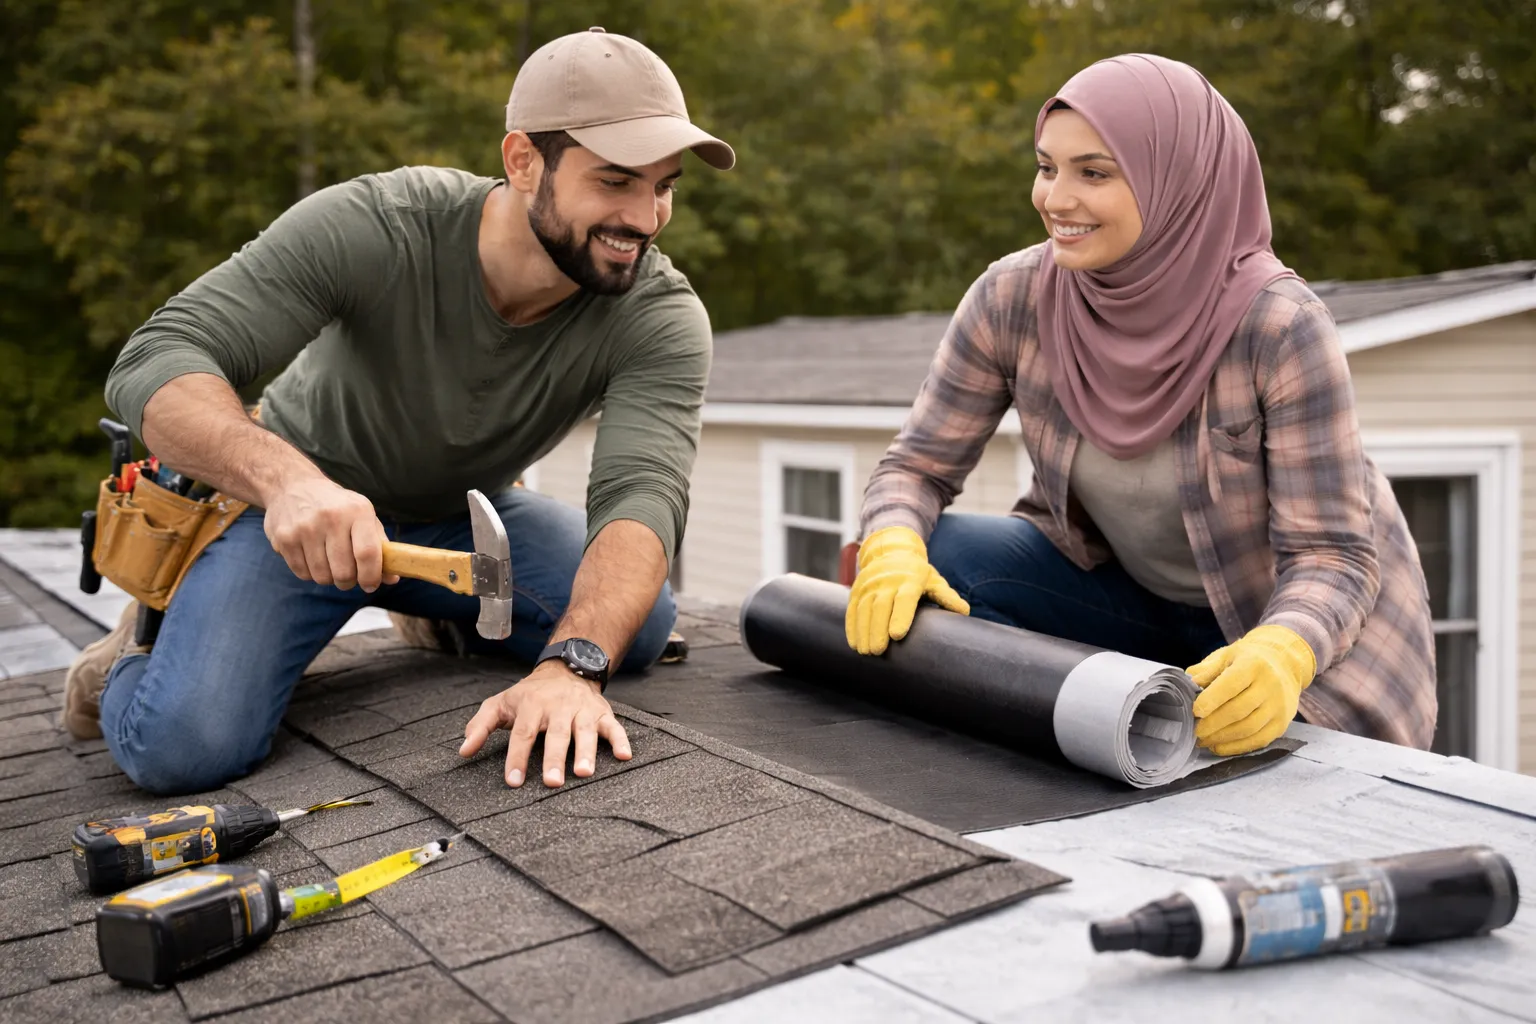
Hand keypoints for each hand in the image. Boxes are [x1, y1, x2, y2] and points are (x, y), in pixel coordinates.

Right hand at [261, 476, 397, 591]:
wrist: (293, 486)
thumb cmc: (336, 506)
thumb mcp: (363, 515)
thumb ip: (380, 546)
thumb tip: (392, 579)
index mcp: (357, 511)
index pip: (367, 553)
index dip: (371, 576)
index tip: (371, 585)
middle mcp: (331, 518)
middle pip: (344, 572)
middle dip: (349, 581)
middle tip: (348, 575)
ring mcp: (305, 528)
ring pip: (322, 576)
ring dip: (329, 578)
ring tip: (330, 563)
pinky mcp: (284, 538)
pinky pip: (302, 573)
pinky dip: (311, 573)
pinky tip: (312, 557)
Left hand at [458, 660, 631, 786]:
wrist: (565, 668)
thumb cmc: (529, 695)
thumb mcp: (500, 704)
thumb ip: (480, 726)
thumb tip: (463, 750)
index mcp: (532, 705)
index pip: (523, 733)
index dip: (518, 757)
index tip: (514, 781)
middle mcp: (559, 706)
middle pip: (557, 734)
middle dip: (555, 757)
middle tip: (552, 781)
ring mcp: (582, 709)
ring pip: (585, 730)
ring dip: (586, 751)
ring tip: (584, 773)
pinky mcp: (602, 713)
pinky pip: (614, 726)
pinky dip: (620, 740)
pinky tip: (625, 756)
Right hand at [845, 525, 969, 655]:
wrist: (891, 550)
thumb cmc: (917, 573)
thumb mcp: (934, 581)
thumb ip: (946, 596)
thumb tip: (964, 611)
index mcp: (910, 579)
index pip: (905, 598)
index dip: (900, 616)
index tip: (896, 635)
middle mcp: (888, 580)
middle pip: (881, 606)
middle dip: (878, 629)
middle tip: (878, 651)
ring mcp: (870, 584)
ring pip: (864, 608)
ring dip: (864, 631)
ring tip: (866, 652)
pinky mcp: (857, 589)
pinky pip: (853, 608)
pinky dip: (852, 626)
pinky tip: (855, 643)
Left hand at [1189, 624, 1316, 755]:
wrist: (1284, 664)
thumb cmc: (1248, 660)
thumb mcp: (1226, 656)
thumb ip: (1206, 671)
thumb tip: (1189, 685)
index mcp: (1253, 665)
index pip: (1231, 685)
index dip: (1211, 700)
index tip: (1194, 711)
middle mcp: (1270, 685)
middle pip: (1238, 710)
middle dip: (1212, 724)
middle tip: (1194, 731)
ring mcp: (1278, 706)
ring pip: (1248, 728)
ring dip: (1222, 738)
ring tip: (1203, 740)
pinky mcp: (1282, 724)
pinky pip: (1259, 740)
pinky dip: (1236, 747)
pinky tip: (1218, 747)